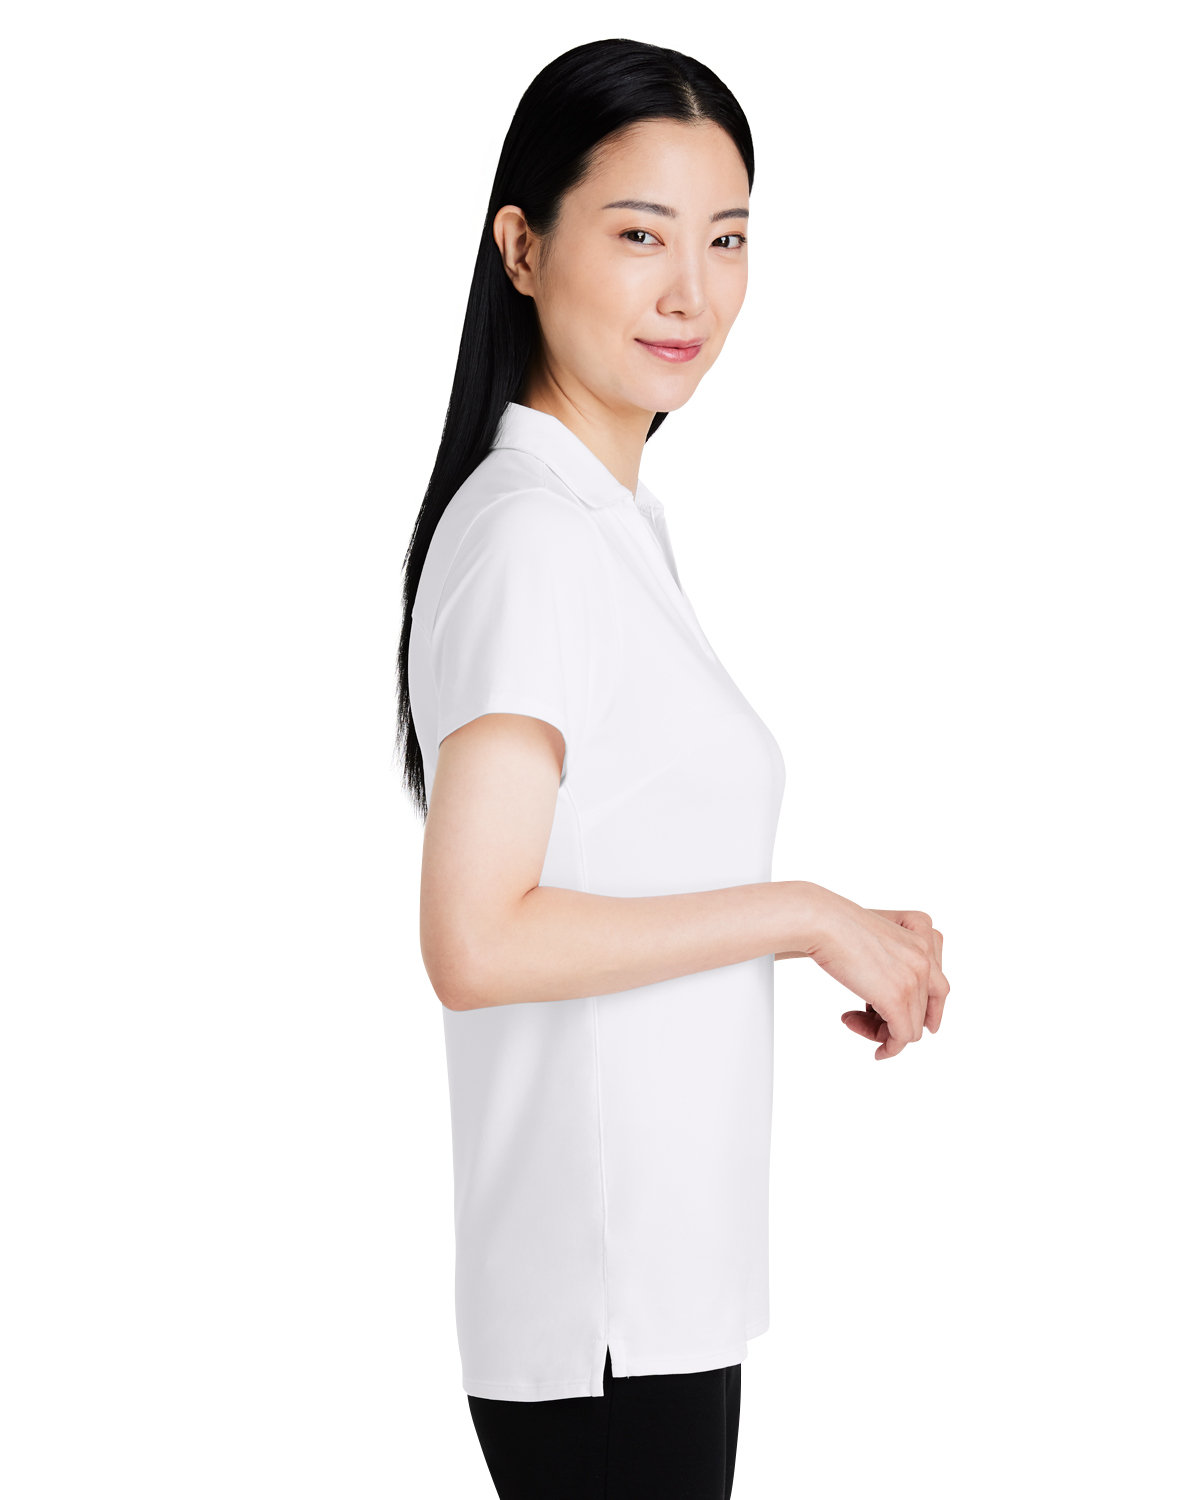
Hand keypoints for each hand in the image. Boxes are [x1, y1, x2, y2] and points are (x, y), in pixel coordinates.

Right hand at [806, 890, 949, 1059]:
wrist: (821, 922)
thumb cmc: (835, 923)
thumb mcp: (875, 933)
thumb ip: (894, 953)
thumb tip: (894, 994)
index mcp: (923, 930)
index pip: (937, 982)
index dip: (928, 1008)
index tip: (916, 1022)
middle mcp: (926, 954)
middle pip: (925, 1007)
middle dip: (898, 1019)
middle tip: (868, 1018)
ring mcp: (915, 977)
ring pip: (912, 1026)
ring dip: (884, 1032)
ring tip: (853, 1021)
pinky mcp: (897, 998)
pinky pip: (902, 1036)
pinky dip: (890, 1048)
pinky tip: (876, 1052)